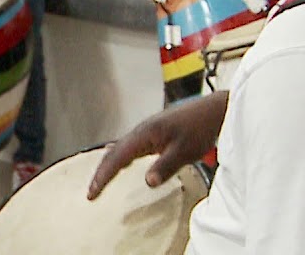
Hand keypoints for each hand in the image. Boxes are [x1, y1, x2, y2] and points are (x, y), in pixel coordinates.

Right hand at [88, 92, 228, 200]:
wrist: (213, 111)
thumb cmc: (200, 128)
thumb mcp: (185, 151)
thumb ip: (165, 166)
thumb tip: (148, 182)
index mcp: (145, 133)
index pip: (117, 157)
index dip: (103, 176)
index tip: (92, 193)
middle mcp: (141, 131)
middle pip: (114, 153)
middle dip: (101, 173)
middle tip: (91, 193)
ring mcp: (147, 131)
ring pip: (120, 149)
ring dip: (109, 166)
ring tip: (100, 183)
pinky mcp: (154, 133)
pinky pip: (130, 147)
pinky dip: (120, 159)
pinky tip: (120, 164)